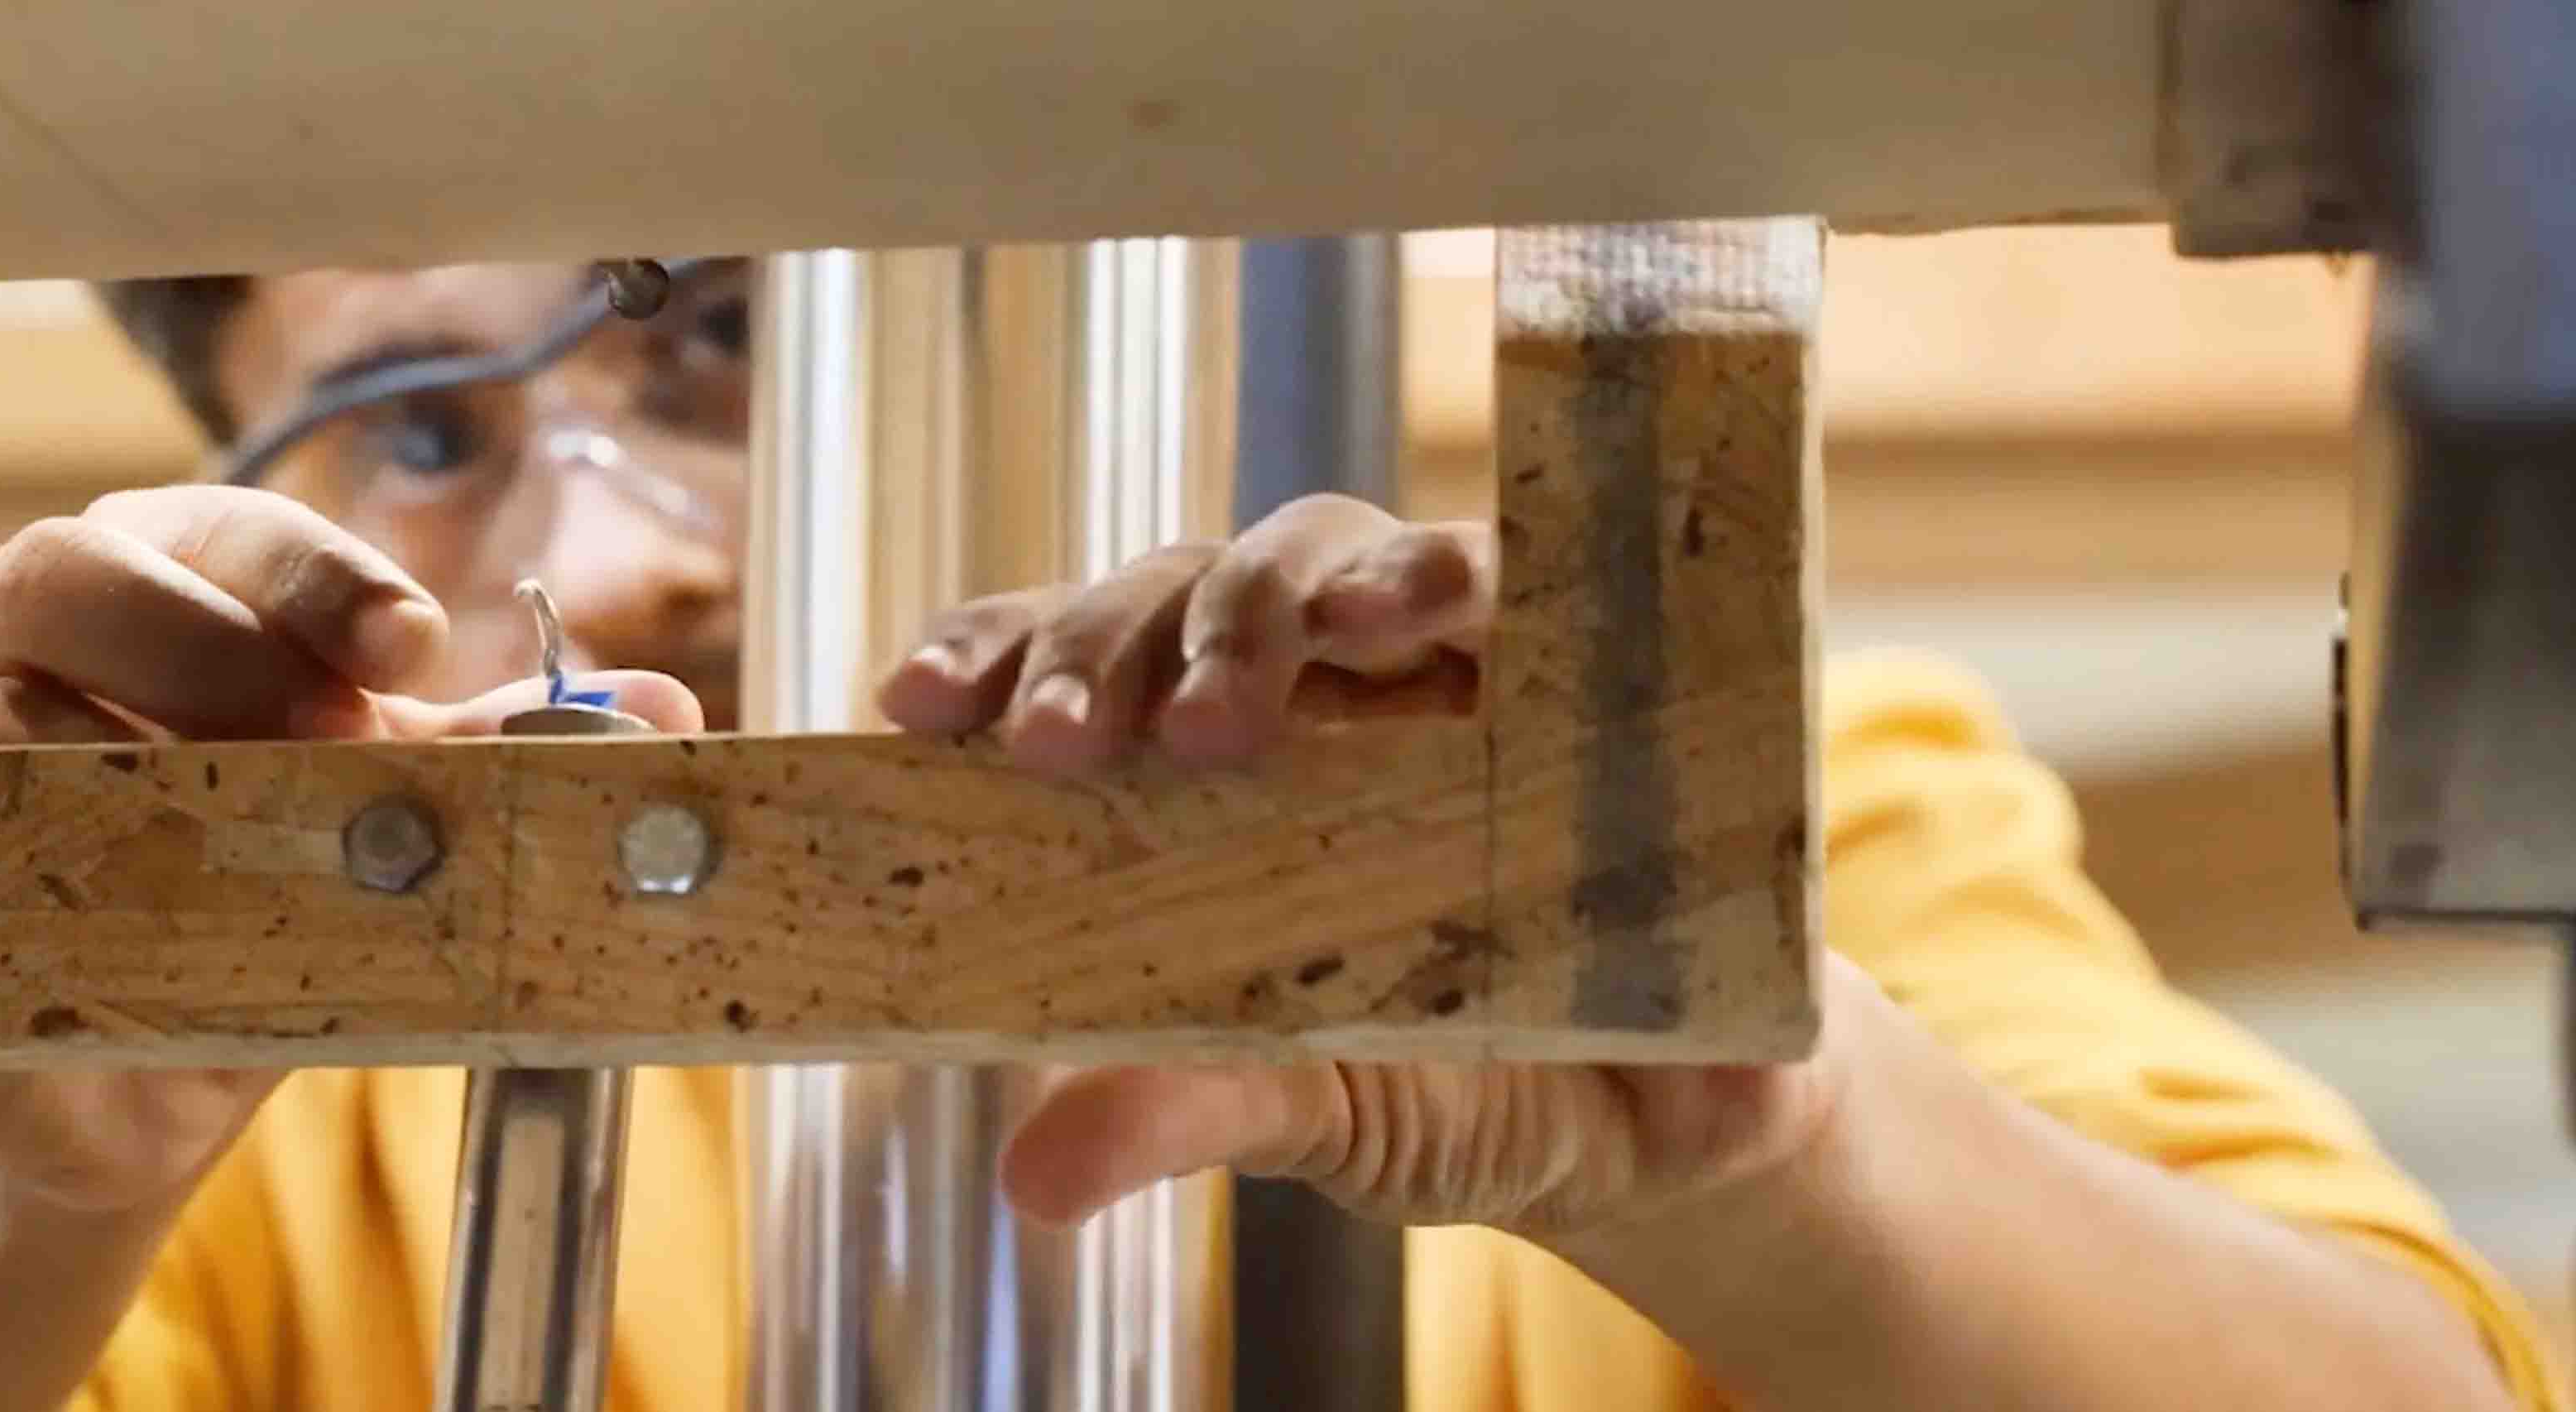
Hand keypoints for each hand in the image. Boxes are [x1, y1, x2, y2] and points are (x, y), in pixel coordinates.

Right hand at [0, 485, 699, 1212]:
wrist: (153, 1080)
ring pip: (2, 716)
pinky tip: (156, 941)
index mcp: (148, 580)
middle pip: (61, 568)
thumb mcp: (384, 815)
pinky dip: (67, 896)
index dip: (314, 574)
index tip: (414, 647)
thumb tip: (664, 713)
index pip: (217, 527)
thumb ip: (495, 757)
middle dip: (210, 646)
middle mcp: (23, 641)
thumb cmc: (266, 894)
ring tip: (256, 855)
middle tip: (332, 741)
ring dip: (144, 779)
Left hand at [873, 493, 1846, 1240]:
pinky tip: (1411, 607)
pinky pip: (1514, 578)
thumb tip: (1033, 1174)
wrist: (1661, 1124)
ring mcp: (1441, 662)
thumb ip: (1180, 1108)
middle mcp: (1313, 684)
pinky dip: (1456, 574)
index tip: (914, 703)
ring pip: (1330, 553)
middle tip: (1069, 742)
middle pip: (1184, 591)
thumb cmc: (1447, 1081)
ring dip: (1266, 602)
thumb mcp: (1305, 1106)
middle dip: (1114, 649)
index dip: (997, 653)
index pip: (1078, 662)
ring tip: (1222, 698)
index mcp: (1209, 761)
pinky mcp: (1576, 664)